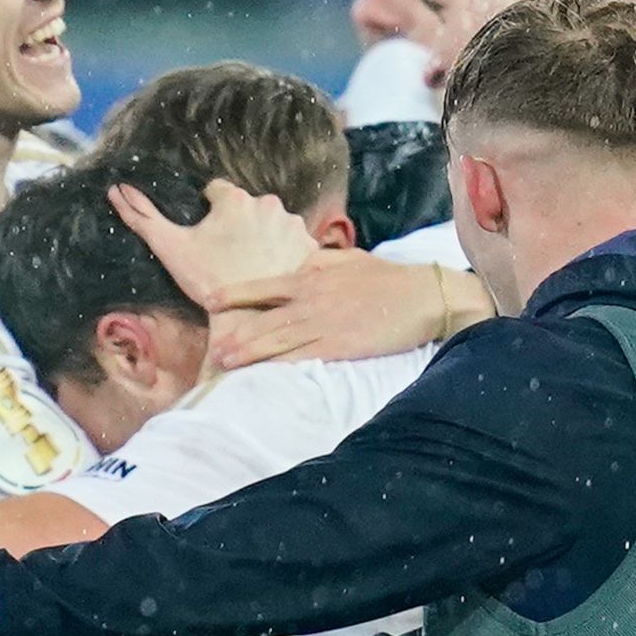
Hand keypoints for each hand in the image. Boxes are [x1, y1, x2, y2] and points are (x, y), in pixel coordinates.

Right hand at [111, 177, 315, 310]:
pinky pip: (296, 241)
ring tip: (252, 266)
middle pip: (247, 206)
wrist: (248, 319)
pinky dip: (287, 252)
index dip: (209, 212)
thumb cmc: (207, 282)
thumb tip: (115, 190)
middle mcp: (267, 203)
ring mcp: (292, 223)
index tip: (208, 238)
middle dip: (239, 224)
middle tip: (228, 256)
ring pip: (272, 222)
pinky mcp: (311, 245)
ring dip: (264, 236)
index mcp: (234, 199)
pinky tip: (273, 272)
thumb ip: (142, 216)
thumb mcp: (170, 249)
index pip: (217, 191)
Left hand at [204, 252, 470, 369]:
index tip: (211, 300)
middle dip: (235, 335)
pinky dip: (280, 367)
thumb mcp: (349, 260)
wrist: (424, 296)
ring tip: (225, 362)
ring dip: (249, 354)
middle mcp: (310, 301)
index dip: (235, 295)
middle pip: (264, 320)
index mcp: (311, 278)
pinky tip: (262, 375)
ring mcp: (322, 325)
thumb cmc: (389, 278)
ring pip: (277, 342)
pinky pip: (302, 358)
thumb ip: (318, 264)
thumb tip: (298, 268)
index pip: (264, 287)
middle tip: (213, 348)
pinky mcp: (338, 347)